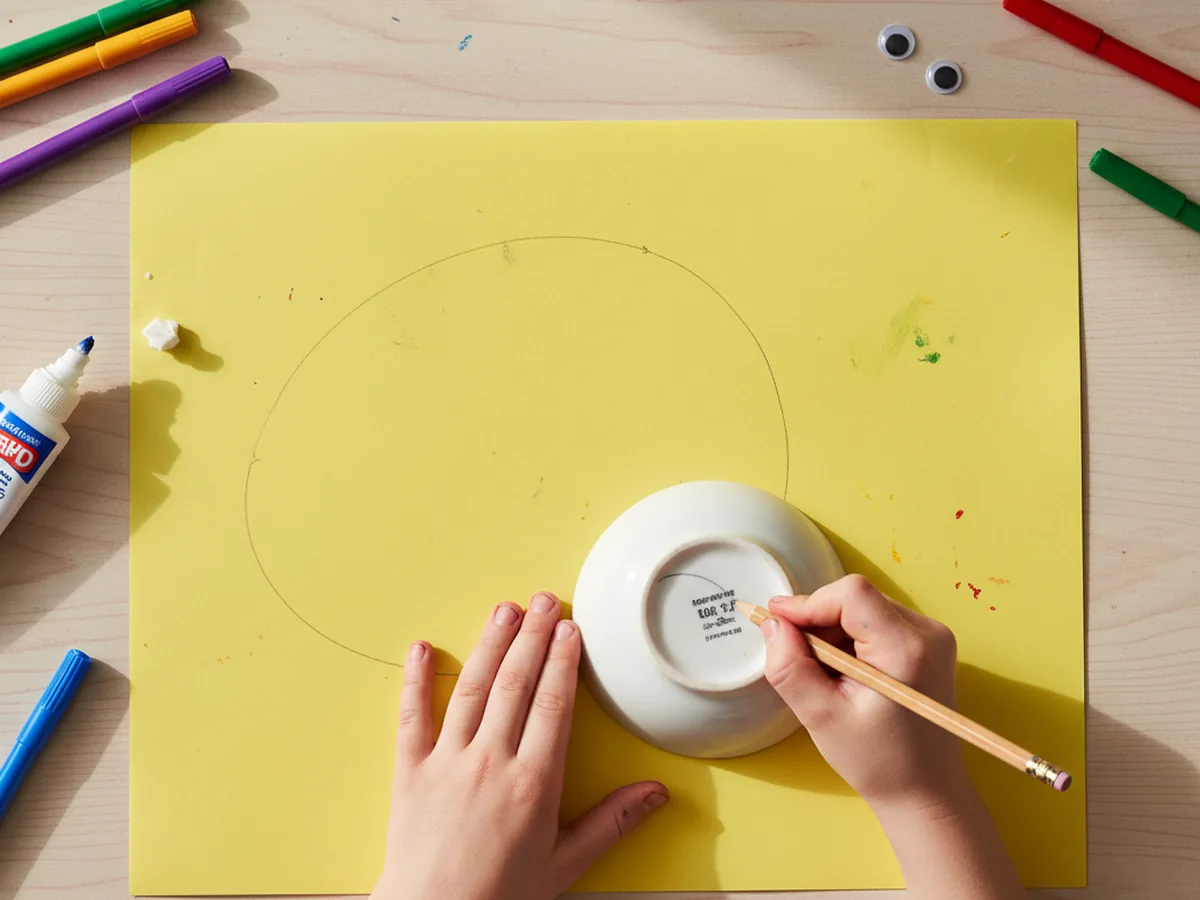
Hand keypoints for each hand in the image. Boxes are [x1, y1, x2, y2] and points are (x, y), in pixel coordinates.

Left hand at [371, 592, 667, 899]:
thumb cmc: (500, 897)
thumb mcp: (566, 864)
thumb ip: (612, 822)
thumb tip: (656, 794)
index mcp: (533, 782)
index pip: (553, 704)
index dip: (562, 660)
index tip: (570, 629)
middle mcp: (491, 762)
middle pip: (516, 683)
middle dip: (532, 636)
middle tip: (544, 600)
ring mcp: (448, 762)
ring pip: (472, 689)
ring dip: (490, 644)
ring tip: (504, 610)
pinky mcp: (410, 771)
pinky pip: (411, 716)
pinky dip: (415, 679)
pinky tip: (421, 647)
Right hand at [762, 574, 965, 809]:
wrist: (925, 791)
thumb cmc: (878, 761)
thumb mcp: (821, 718)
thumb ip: (790, 667)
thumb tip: (772, 624)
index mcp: (906, 649)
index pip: (851, 595)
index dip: (808, 603)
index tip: (777, 623)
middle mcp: (927, 633)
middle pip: (855, 599)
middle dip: (818, 621)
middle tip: (798, 660)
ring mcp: (932, 636)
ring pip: (862, 607)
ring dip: (831, 631)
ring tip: (824, 675)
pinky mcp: (927, 643)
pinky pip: (875, 620)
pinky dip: (849, 639)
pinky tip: (844, 674)